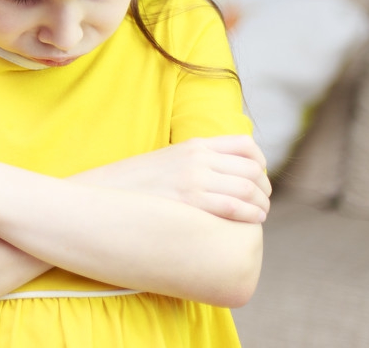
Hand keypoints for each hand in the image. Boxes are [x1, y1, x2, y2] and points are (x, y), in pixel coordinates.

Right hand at [73, 135, 271, 222]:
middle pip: (253, 170)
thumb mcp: (166, 162)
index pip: (247, 146)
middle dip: (264, 189)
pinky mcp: (191, 201)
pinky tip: (248, 224)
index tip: (258, 180)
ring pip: (250, 189)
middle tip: (261, 204)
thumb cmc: (135, 186)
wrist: (105, 194)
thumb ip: (193, 163)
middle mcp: (198, 158)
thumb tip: (219, 177)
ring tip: (257, 216)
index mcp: (194, 145)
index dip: (261, 164)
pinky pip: (236, 207)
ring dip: (261, 205)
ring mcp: (195, 178)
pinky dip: (250, 216)